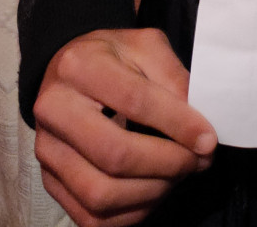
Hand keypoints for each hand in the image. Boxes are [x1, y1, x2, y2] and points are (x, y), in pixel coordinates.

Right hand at [33, 27, 216, 226]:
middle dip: (167, 163)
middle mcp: (54, 110)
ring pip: (101, 194)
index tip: (208, 139)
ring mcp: (47, 151)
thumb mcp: (146, 46)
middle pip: (114, 154)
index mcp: (80, 66)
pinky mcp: (49, 182)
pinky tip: (155, 191)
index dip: (177, 124)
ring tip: (179, 174)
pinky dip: (132, 213)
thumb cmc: (114, 57)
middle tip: (198, 160)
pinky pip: (91, 217)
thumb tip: (196, 125)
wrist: (69, 71)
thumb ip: (172, 77)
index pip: (133, 100)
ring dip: (152, 192)